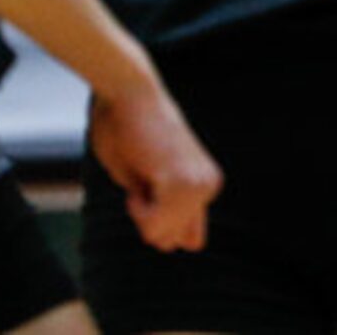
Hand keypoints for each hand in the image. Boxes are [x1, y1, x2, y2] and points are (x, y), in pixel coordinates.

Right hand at [88, 77, 221, 252]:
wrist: (129, 92)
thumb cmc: (126, 128)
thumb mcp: (143, 178)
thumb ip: (162, 207)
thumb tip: (173, 244)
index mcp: (204, 183)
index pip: (191, 238)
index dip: (158, 223)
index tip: (146, 187)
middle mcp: (210, 186)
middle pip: (174, 243)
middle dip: (148, 219)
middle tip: (143, 176)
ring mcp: (201, 187)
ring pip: (161, 236)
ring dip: (142, 213)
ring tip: (143, 170)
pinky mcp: (184, 185)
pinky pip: (155, 227)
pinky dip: (138, 209)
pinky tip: (143, 172)